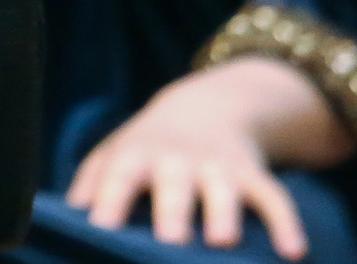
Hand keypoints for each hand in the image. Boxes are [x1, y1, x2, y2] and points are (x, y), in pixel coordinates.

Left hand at [67, 59, 352, 256]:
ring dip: (223, 213)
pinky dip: (287, 223)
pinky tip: (294, 253)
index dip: (109, 199)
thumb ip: (90, 185)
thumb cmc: (148, 148)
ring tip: (221, 241)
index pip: (118, 176)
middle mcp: (178, 160)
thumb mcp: (114, 155)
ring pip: (224, 190)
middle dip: (171, 209)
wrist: (207, 108)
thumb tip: (62, 220)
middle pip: (174, 184)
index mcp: (136, 156)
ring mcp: (218, 167)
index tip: (100, 227)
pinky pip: (275, 198)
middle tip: (168, 240)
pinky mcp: (254, 176)